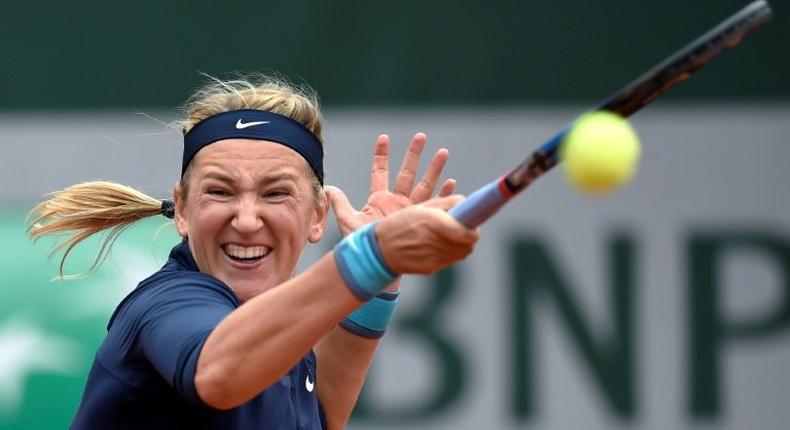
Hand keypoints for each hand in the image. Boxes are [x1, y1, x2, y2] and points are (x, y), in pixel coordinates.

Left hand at [326, 133, 454, 236]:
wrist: (378, 263)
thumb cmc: (361, 245)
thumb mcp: (348, 221)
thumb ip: (340, 203)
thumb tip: (328, 188)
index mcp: (379, 199)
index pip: (381, 172)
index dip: (382, 155)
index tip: (384, 138)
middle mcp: (397, 202)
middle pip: (407, 173)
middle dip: (414, 154)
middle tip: (421, 136)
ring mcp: (410, 210)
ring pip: (425, 184)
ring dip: (434, 169)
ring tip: (443, 152)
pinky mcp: (421, 220)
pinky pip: (435, 205)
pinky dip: (443, 194)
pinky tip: (451, 182)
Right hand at [375, 196, 479, 274]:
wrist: (380, 250)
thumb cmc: (399, 224)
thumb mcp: (421, 206)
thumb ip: (447, 203)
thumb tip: (466, 204)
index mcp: (435, 222)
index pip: (468, 231)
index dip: (474, 228)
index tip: (473, 222)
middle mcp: (436, 242)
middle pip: (468, 244)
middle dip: (470, 236)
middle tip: (466, 228)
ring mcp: (435, 258)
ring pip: (461, 254)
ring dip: (462, 245)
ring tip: (454, 236)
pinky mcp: (432, 268)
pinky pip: (449, 260)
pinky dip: (451, 252)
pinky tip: (442, 245)